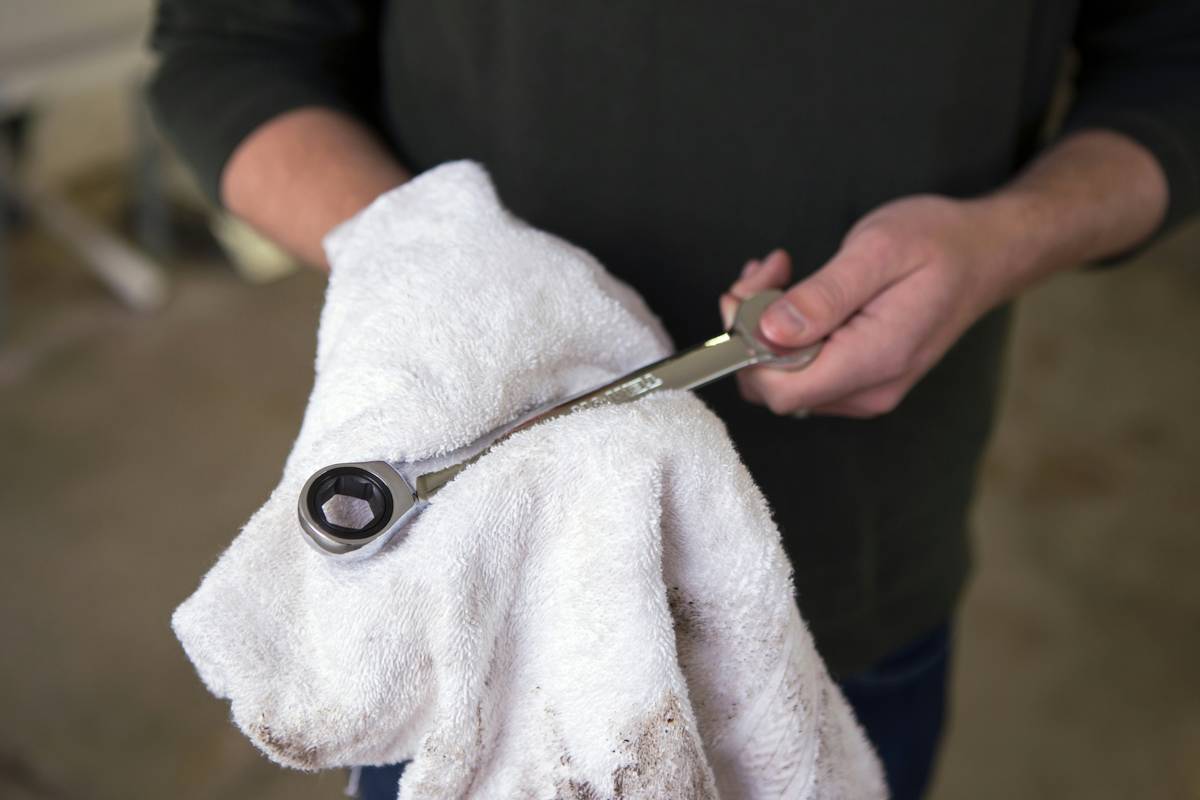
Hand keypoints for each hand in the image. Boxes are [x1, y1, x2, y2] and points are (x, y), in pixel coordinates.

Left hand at [719, 195, 1029, 416]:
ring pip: (781, 375)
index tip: (745, 296)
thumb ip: (824, 295)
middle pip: (773, 386)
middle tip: (763, 274)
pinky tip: (789, 287)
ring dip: (764, 323)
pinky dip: (782, 328)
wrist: (987, 251)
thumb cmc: (941, 242)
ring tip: (779, 270)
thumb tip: (770, 332)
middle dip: (750, 329)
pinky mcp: (858, 376)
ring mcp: (864, 388)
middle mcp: (866, 389)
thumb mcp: (879, 251)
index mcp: (874, 360)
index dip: (746, 349)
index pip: (781, 390)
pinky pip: (801, 365)